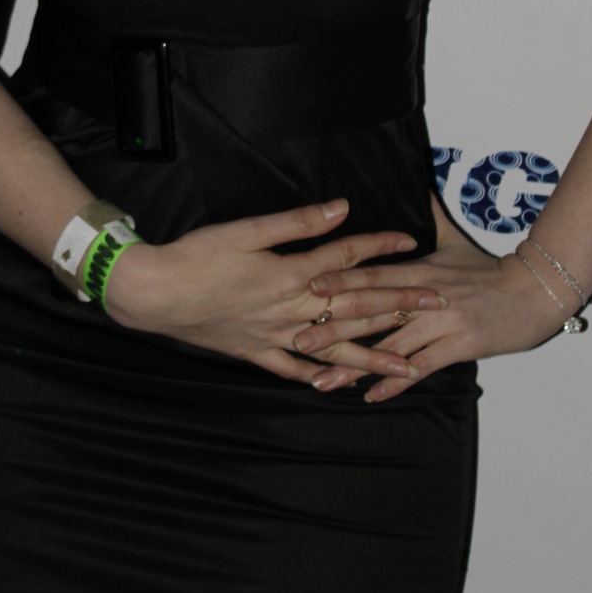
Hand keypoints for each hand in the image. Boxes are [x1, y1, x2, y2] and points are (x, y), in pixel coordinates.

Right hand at [102, 199, 447, 386]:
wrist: (153, 293)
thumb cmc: (197, 257)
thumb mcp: (247, 231)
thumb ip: (298, 222)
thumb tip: (342, 208)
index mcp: (291, 275)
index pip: (348, 260)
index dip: (382, 248)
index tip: (414, 243)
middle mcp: (291, 310)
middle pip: (355, 307)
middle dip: (399, 305)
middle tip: (438, 306)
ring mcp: (275, 336)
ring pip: (334, 347)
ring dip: (374, 354)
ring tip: (408, 364)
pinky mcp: (254, 351)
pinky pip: (293, 369)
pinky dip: (317, 376)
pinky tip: (338, 384)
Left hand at [293, 222, 568, 399]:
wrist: (535, 292)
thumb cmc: (491, 269)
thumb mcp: (456, 241)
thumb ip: (431, 216)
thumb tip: (419, 184)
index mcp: (419, 270)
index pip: (371, 274)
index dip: (338, 281)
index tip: (304, 288)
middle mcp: (425, 295)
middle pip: (371, 311)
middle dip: (332, 326)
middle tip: (297, 339)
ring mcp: (441, 321)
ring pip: (389, 344)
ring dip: (355, 364)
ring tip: (323, 380)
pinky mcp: (459, 345)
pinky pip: (421, 366)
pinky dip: (396, 382)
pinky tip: (371, 396)